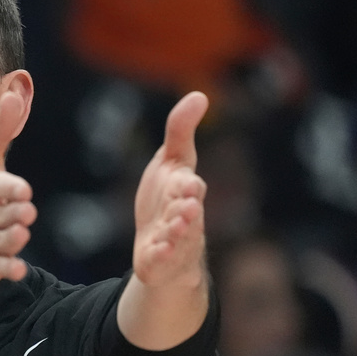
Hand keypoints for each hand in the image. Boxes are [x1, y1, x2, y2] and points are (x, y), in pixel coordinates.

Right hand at [0, 91, 36, 302]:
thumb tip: (13, 93)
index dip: (8, 190)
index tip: (24, 191)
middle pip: (3, 215)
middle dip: (17, 215)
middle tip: (23, 213)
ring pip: (5, 241)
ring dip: (16, 238)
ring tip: (17, 231)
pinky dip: (10, 269)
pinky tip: (17, 266)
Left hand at [132, 91, 208, 288]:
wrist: (159, 242)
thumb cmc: (167, 198)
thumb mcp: (171, 162)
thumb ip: (181, 131)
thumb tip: (200, 94)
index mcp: (186, 192)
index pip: (190, 187)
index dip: (188, 187)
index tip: (188, 184)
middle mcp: (184, 218)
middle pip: (187, 214)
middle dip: (187, 211)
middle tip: (186, 206)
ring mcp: (172, 241)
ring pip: (176, 238)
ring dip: (175, 233)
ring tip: (173, 227)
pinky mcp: (157, 260)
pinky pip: (160, 260)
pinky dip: (160, 257)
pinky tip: (156, 251)